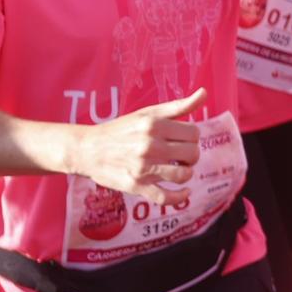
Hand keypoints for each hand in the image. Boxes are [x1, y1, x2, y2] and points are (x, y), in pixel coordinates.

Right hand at [72, 88, 208, 204]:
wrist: (88, 149)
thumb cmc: (121, 129)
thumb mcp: (147, 113)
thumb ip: (178, 106)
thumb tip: (204, 93)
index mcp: (154, 125)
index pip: (194, 133)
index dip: (192, 137)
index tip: (182, 140)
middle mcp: (150, 145)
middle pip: (192, 154)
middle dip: (190, 155)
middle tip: (180, 155)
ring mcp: (143, 167)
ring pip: (183, 175)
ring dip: (186, 173)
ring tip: (178, 169)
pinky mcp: (136, 186)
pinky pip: (165, 197)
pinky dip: (179, 197)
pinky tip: (184, 192)